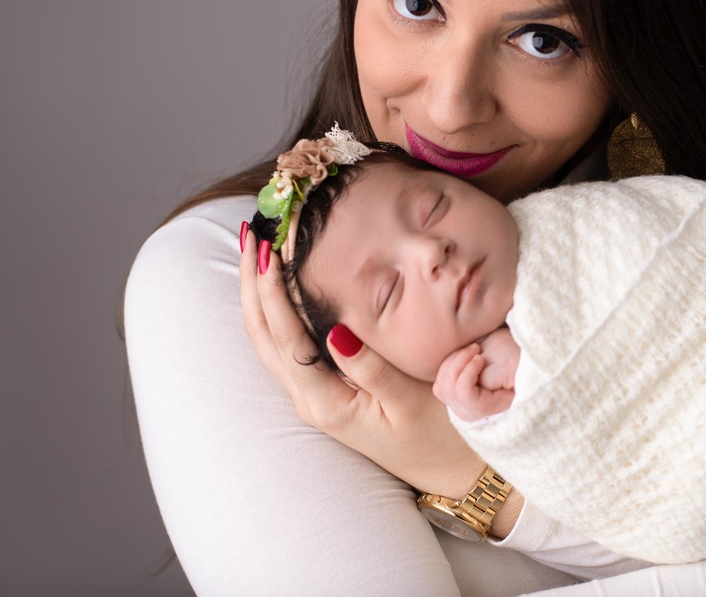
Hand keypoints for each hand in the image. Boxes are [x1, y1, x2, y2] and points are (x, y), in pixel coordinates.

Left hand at [239, 226, 484, 499]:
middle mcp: (310, 400)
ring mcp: (314, 397)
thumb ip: (372, 369)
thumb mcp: (411, 402)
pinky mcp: (325, 390)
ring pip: (269, 340)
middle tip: (253, 231)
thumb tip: (336, 333)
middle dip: (252, 282)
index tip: (269, 248)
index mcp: (326, 402)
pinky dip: (276, 308)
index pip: (286, 338)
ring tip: (256, 247)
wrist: (453, 474)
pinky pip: (287, 344)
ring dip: (258, 292)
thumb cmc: (442, 436)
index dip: (273, 291)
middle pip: (263, 335)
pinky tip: (278, 285)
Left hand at [434, 342, 516, 421]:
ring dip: (454, 360)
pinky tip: (462, 357)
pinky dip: (447, 365)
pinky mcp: (451, 396)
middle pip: (448, 387)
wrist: (514, 367)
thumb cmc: (515, 367)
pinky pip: (439, 382)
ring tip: (471, 350)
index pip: (462, 393)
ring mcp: (457, 406)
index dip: (468, 371)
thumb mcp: (510, 372)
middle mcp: (467, 413)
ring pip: (441, 383)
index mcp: (483, 410)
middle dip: (459, 361)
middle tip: (476, 348)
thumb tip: (477, 378)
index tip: (480, 357)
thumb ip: (492, 377)